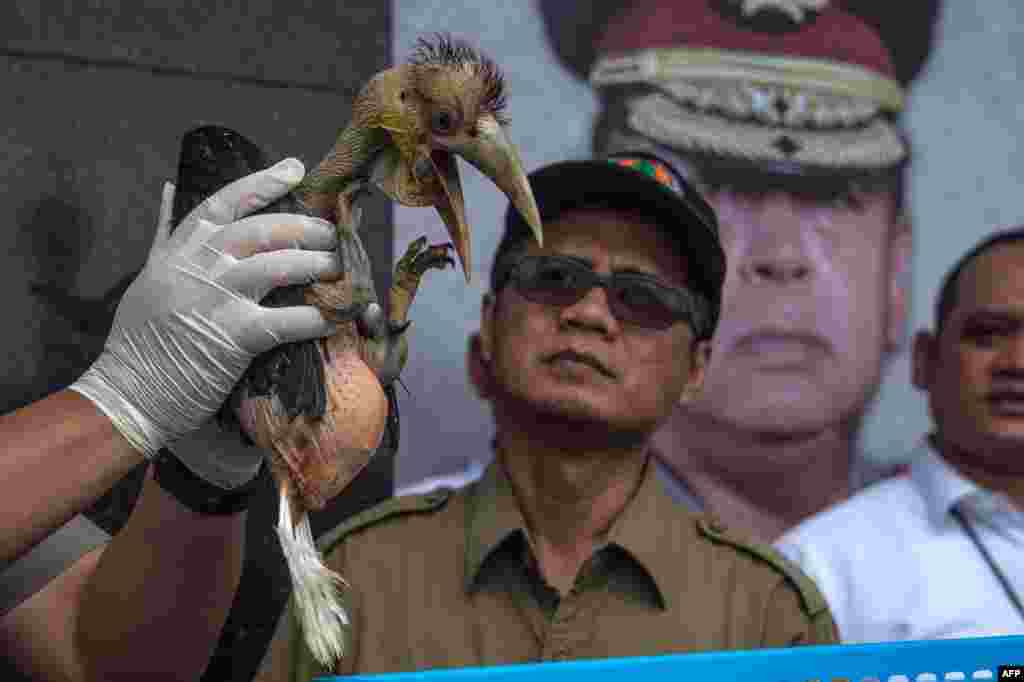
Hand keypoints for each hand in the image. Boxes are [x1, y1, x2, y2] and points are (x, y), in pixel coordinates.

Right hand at [71, 158, 340, 459]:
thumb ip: (166, 234)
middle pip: (265, 229)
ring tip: (342, 269)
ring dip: (320, 265)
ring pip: (282, 265)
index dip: (264, 181)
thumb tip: (170, 189)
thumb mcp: (148, 275)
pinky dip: (318, 318)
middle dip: (307, 227)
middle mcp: (200, 265)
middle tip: (333, 232)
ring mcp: (218, 297)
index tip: (295, 167)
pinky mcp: (236, 335)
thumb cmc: (138, 341)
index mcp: (180, 249)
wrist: (127, 394)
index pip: (226, 201)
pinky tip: (336, 318)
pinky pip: (290, 319)